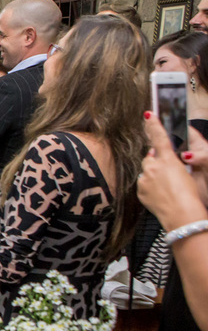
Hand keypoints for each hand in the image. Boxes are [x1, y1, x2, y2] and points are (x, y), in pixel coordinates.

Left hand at [138, 112, 207, 229]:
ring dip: (152, 176)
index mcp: (168, 160)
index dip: (153, 125)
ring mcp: (144, 179)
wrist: (182, 215)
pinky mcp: (140, 191)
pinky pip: (142, 185)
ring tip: (166, 188)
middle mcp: (153, 167)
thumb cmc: (190, 195)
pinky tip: (161, 195)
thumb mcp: (189, 174)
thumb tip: (168, 159)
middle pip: (149, 157)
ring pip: (145, 172)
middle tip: (167, 173)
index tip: (147, 114)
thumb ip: (175, 163)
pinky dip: (149, 187)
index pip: (159, 138)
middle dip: (155, 161)